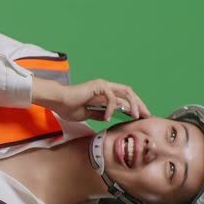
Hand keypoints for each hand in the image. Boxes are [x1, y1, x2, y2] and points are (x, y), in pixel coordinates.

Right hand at [32, 78, 151, 122]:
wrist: (58, 102)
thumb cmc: (69, 107)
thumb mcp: (89, 114)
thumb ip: (100, 114)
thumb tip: (110, 118)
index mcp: (103, 93)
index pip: (124, 97)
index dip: (134, 106)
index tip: (140, 116)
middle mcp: (105, 86)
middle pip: (129, 93)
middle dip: (139, 104)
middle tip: (145, 115)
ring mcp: (102, 85)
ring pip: (125, 92)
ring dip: (133, 104)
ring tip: (135, 115)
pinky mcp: (98, 86)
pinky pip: (111, 97)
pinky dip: (112, 108)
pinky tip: (108, 117)